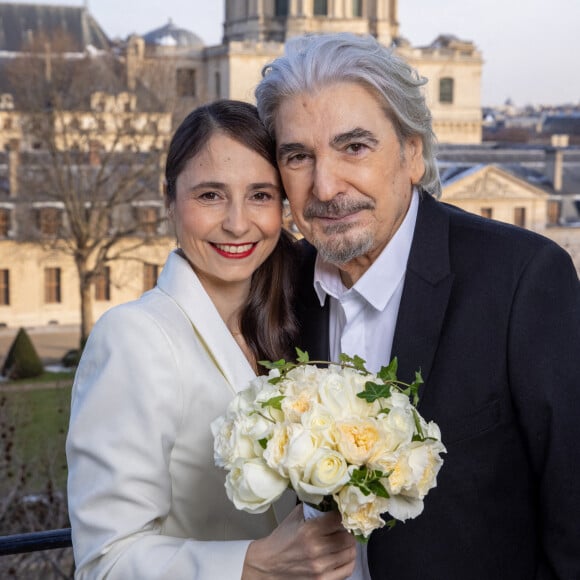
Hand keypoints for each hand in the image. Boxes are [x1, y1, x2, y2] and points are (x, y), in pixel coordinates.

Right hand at [242, 504, 356, 578]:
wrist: (268, 564)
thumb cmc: (281, 539)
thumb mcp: (295, 517)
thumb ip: (313, 508)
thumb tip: (330, 499)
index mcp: (309, 530)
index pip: (339, 518)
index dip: (341, 514)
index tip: (339, 514)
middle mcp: (317, 549)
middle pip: (348, 536)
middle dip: (346, 530)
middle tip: (342, 528)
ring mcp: (321, 567)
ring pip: (350, 552)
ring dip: (348, 544)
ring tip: (342, 540)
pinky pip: (348, 569)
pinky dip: (348, 560)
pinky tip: (342, 554)